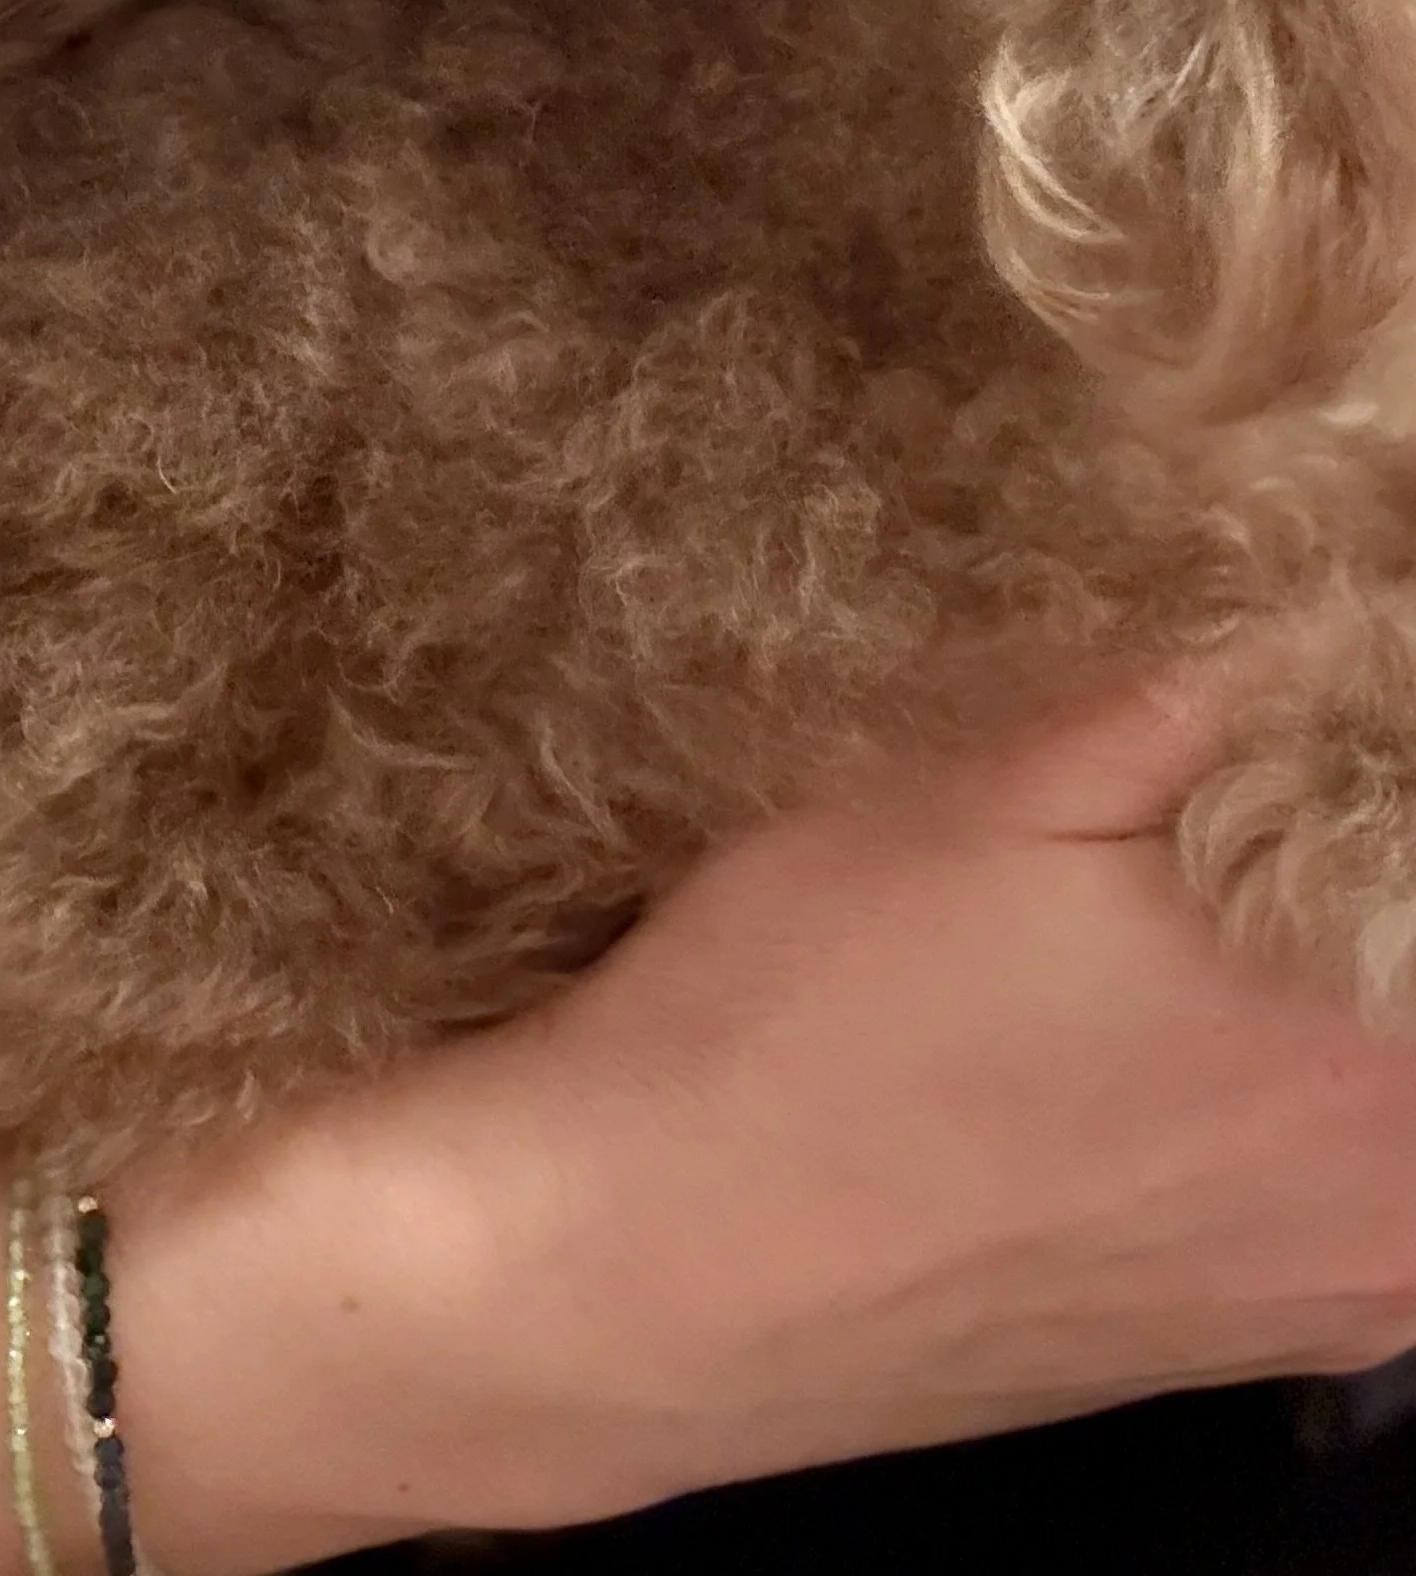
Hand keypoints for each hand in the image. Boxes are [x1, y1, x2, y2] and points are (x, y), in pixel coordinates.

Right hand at [118, 692, 1415, 1571]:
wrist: (628, 1279)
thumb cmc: (801, 1031)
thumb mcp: (998, 787)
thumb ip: (1211, 693)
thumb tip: (1320, 623)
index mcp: (1379, 1069)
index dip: (1371, 751)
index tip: (1306, 702)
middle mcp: (1397, 1217)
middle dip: (1348, 854)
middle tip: (1201, 792)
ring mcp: (1327, 1300)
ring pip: (1386, 1085)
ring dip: (1324, 971)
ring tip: (1171, 884)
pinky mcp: (1236, 1343)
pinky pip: (1333, 1178)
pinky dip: (1287, 1078)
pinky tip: (1143, 1015)